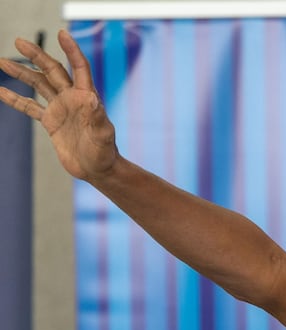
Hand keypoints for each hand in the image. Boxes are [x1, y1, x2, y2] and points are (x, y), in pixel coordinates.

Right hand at [0, 30, 119, 181]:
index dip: (71, 51)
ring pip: (38, 84)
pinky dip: (15, 99)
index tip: (62, 34)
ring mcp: (60, 109)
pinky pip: (30, 106)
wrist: (98, 170)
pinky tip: (1, 92)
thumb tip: (92, 99)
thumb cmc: (105, 154)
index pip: (79, 68)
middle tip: (19, 41)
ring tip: (3, 61)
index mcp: (86, 97)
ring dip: (21, 72)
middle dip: (36, 55)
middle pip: (52, 70)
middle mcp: (72, 99)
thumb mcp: (104, 136)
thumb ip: (98, 119)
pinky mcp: (51, 121)